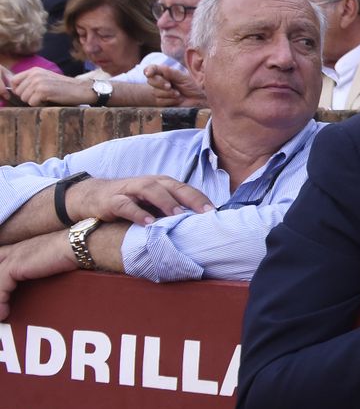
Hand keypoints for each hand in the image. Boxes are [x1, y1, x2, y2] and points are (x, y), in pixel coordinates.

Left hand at [0, 232, 78, 320]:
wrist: (81, 246)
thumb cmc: (76, 254)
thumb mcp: (53, 263)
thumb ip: (42, 271)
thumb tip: (41, 290)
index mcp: (21, 249)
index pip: (1, 260)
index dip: (1, 278)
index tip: (3, 296)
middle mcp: (14, 251)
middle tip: (1, 306)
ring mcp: (13, 257)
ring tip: (1, 315)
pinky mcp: (15, 265)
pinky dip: (0, 302)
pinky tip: (4, 313)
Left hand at [11, 69, 92, 106]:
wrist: (82, 89)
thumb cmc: (65, 87)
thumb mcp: (46, 79)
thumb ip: (32, 81)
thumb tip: (17, 92)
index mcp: (34, 70)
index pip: (13, 81)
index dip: (19, 90)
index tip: (29, 94)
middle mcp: (34, 74)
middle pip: (18, 92)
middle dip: (27, 97)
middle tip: (42, 97)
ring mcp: (38, 82)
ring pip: (24, 98)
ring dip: (34, 102)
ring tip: (47, 98)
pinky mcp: (43, 91)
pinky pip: (32, 103)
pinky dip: (40, 105)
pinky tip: (50, 100)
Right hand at [66, 174, 212, 225]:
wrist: (94, 196)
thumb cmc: (132, 201)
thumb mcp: (154, 204)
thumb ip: (173, 210)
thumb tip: (198, 225)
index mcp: (163, 184)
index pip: (186, 189)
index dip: (201, 199)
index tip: (217, 212)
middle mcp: (150, 183)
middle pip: (174, 187)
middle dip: (191, 199)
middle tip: (205, 213)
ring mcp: (131, 190)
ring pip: (151, 191)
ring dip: (166, 203)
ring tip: (178, 216)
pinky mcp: (114, 200)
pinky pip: (126, 205)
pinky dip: (137, 213)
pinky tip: (148, 224)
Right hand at [145, 64, 205, 107]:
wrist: (198, 101)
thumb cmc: (191, 87)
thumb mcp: (183, 77)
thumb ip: (170, 72)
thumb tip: (160, 68)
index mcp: (165, 73)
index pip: (152, 69)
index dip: (149, 70)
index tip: (149, 73)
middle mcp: (160, 82)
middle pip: (151, 81)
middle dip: (160, 83)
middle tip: (170, 86)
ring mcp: (160, 93)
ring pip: (156, 92)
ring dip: (169, 93)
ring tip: (178, 94)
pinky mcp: (161, 103)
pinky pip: (160, 101)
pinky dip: (170, 100)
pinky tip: (177, 100)